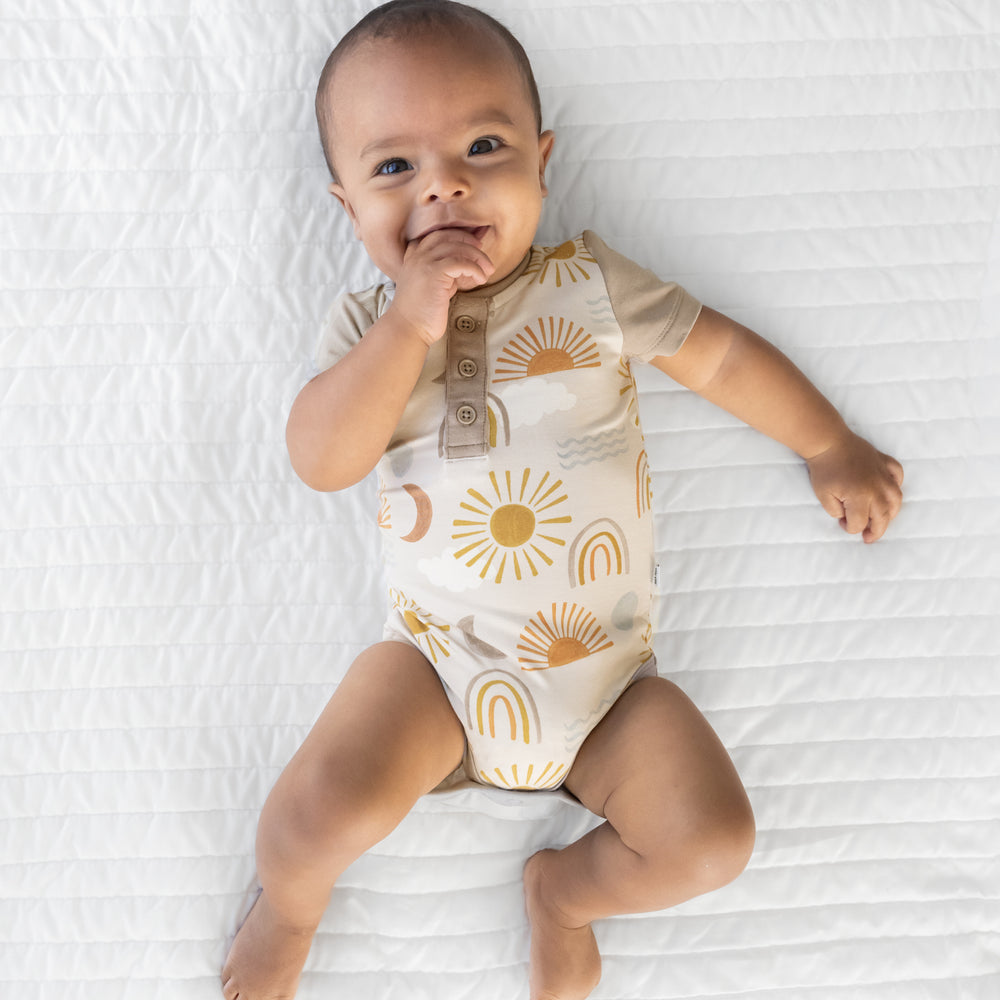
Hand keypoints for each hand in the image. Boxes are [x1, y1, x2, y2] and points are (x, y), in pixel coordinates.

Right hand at [389, 228, 494, 344]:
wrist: (408, 330)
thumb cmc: (420, 314)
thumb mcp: (432, 287)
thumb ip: (443, 275)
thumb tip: (463, 269)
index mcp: (413, 258)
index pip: (436, 236)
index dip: (456, 236)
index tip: (471, 245)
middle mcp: (417, 256)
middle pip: (446, 235)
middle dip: (468, 240)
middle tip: (482, 252)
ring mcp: (424, 263)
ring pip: (456, 247)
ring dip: (476, 256)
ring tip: (488, 269)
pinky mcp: (434, 273)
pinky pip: (461, 262)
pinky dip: (475, 269)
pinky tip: (480, 279)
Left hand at [806, 432, 903, 542]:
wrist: (829, 442)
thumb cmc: (824, 469)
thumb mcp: (823, 497)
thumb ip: (836, 512)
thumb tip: (847, 518)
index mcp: (861, 498)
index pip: (860, 523)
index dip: (850, 528)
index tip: (841, 522)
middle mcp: (877, 489)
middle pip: (882, 517)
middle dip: (875, 530)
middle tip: (868, 537)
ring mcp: (884, 475)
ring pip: (896, 500)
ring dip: (890, 513)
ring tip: (882, 520)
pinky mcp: (885, 462)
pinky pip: (898, 476)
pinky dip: (896, 485)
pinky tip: (889, 492)